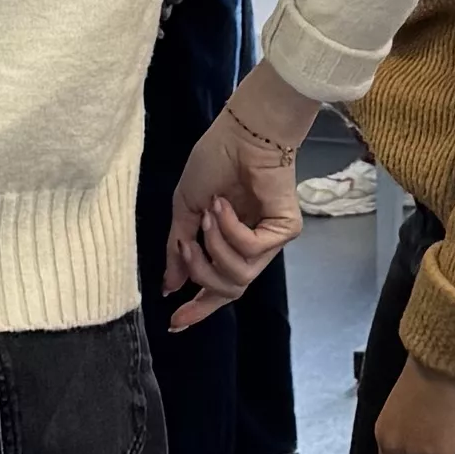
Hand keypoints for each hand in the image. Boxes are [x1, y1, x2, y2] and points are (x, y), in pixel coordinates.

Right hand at [164, 71, 313, 321]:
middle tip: (185, 245)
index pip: (217, 287)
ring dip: (214, 248)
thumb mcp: (185, 209)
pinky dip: (230, 231)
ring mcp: (270, 240)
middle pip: (228, 289)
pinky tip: (223, 206)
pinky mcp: (285, 229)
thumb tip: (169, 284)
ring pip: (239, 277)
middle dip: (199, 273)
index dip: (198, 307)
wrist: (240, 132)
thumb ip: (178, 249)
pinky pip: (252, 250)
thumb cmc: (215, 161)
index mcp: (229, 243)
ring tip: (208, 214)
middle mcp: (253, 247)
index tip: (175, 321)